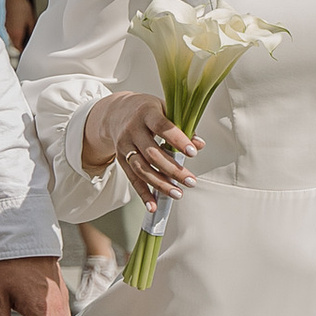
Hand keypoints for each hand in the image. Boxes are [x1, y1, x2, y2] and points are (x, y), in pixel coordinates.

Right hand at [4, 0, 35, 51]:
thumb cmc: (23, 8)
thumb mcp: (32, 22)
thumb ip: (31, 33)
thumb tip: (33, 38)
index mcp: (16, 35)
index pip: (19, 49)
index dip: (25, 51)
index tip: (29, 52)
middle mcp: (10, 33)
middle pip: (16, 44)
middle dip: (22, 44)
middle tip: (29, 43)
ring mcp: (7, 27)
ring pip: (13, 37)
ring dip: (19, 38)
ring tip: (27, 33)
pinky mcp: (6, 22)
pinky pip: (11, 31)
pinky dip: (16, 31)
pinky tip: (22, 26)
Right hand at [83, 89, 198, 210]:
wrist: (115, 113)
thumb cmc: (147, 111)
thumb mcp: (164, 110)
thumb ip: (182, 126)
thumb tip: (199, 144)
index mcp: (146, 113)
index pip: (162, 127)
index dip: (177, 140)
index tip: (193, 152)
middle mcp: (132, 130)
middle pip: (152, 153)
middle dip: (173, 170)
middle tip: (191, 181)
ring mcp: (124, 146)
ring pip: (142, 169)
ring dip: (160, 184)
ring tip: (178, 194)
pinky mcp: (120, 159)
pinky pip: (132, 179)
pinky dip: (143, 194)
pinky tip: (153, 206)